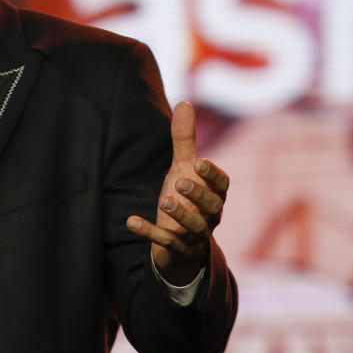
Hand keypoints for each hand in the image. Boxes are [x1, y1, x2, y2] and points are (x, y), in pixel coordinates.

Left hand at [126, 101, 228, 285]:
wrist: (181, 242)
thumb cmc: (186, 198)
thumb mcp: (183, 168)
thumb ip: (185, 140)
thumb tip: (185, 103)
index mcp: (215, 195)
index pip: (222, 185)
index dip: (212, 175)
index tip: (199, 162)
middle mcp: (210, 215)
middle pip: (212, 207)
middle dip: (197, 194)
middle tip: (180, 181)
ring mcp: (194, 235)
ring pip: (194, 228)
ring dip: (180, 214)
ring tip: (164, 200)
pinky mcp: (177, 249)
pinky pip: (166, 243)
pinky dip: (149, 233)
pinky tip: (130, 221)